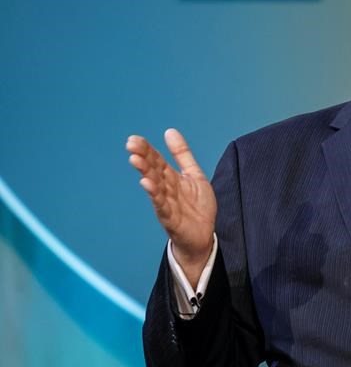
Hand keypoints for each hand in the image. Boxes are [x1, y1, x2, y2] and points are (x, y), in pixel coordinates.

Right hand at [127, 128, 215, 285]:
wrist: (203, 235)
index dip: (147, 149)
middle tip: (131, 144)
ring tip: (136, 160)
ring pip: (154, 185)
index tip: (134, 138)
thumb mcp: (194, 174)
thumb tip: (169, 131)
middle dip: (143, 157)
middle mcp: (166, 189)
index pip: (156, 160)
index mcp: (171, 178)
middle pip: (152, 170)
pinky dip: (155, 194)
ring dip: (145, 173)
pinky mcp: (170, 218)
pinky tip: (147, 184)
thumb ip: (182, 154)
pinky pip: (161, 205)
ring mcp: (166, 203)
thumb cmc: (196, 206)